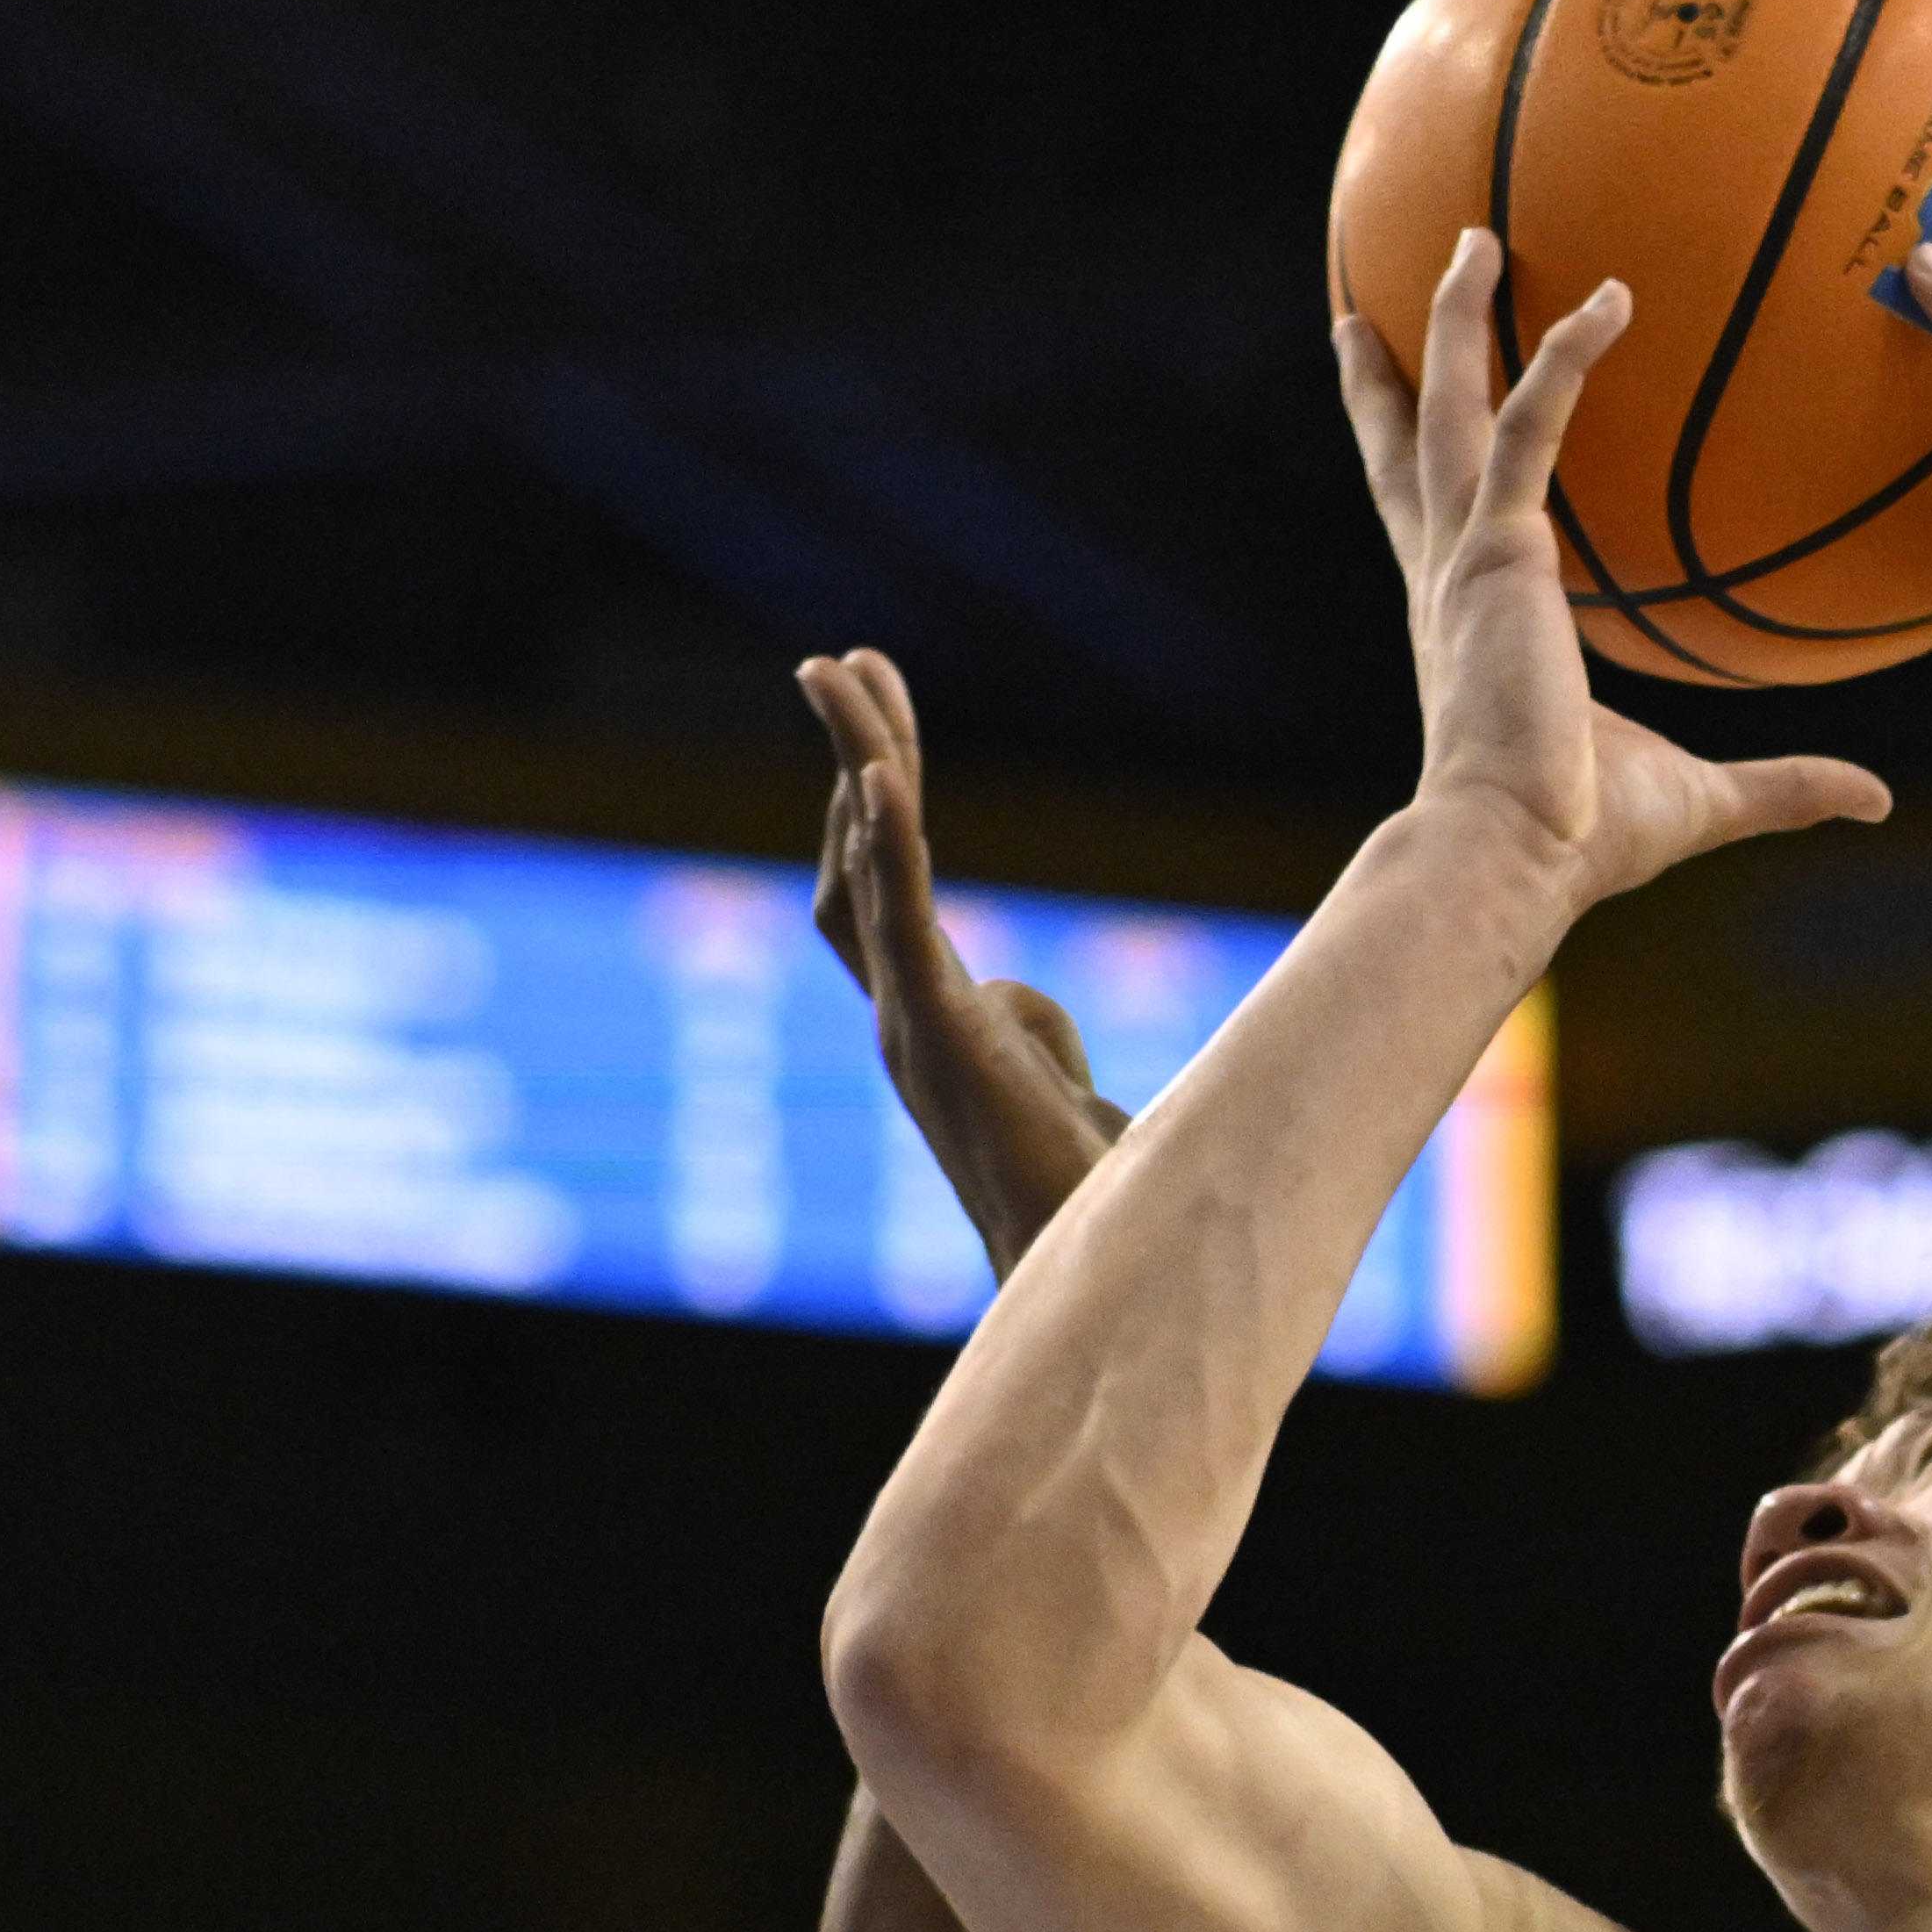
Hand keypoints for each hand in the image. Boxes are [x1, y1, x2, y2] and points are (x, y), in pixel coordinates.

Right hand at [797, 647, 1130, 1272]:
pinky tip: (881, 773)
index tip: (881, 718)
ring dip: (857, 765)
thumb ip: (1031, 1029)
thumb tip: (1023, 1002)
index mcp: (930, 1020)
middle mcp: (903, 1016)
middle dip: (853, 754)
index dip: (872, 804)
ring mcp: (914, 1028)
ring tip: (840, 675)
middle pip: (855, 861)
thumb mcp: (1055, 1080)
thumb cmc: (1083, 1191)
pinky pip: (903, 924)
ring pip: (865, 873)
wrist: (1091, 1268)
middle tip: (839, 662)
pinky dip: (888, 845)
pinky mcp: (942, 1039)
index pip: (878, 890)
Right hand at [1334, 229, 1887, 920]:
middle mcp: (1451, 580)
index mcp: (1473, 624)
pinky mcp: (1498, 555)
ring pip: (1449, 408)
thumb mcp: (1699, 800)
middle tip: (1376, 301)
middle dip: (1397, 367)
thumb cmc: (1581, 843)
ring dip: (1457, 318)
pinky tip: (1609, 299)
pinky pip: (1528, 426)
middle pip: (1411, 446)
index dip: (1412, 464)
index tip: (1402, 417)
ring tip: (1479, 236)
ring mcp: (1466, 561)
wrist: (1513, 857)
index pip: (1435, 520)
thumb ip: (1785, 784)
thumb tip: (1875, 799)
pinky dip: (1562, 357)